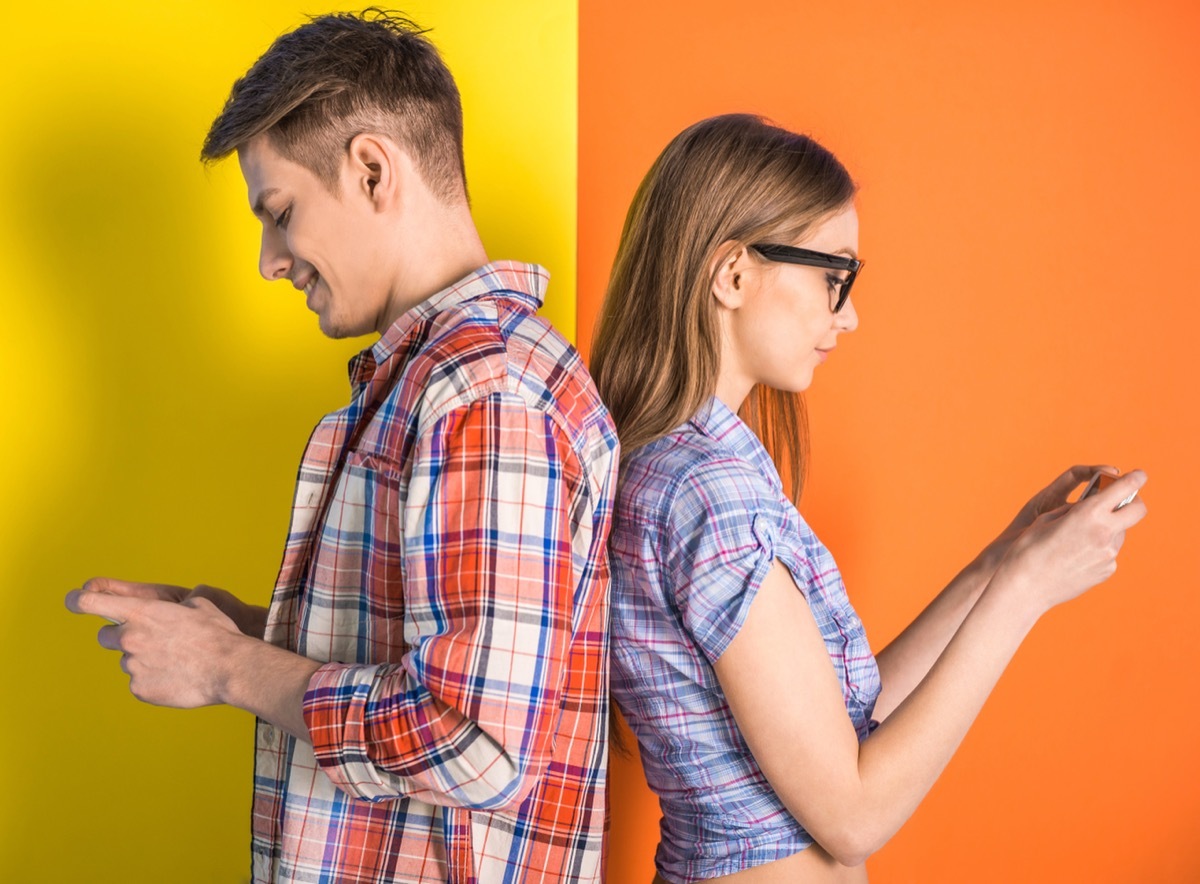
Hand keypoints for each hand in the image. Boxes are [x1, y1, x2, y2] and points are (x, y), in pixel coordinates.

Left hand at [65, 582, 245, 707]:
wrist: (229, 668)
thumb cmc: (217, 634)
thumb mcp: (198, 605)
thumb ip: (173, 606)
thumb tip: (175, 608)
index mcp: (141, 612)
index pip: (90, 602)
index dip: (77, 600)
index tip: (73, 600)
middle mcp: (130, 638)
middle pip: (105, 636)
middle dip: (121, 636)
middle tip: (148, 640)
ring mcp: (133, 666)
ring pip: (128, 661)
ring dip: (144, 659)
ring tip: (175, 661)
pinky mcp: (139, 690)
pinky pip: (139, 682)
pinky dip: (153, 679)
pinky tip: (177, 676)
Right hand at [993, 469, 1147, 615]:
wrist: (1025, 587)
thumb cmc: (1029, 549)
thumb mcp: (1048, 518)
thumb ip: (1075, 509)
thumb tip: (1092, 506)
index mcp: (1089, 513)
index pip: (1125, 488)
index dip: (1135, 478)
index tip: (1138, 475)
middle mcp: (1104, 532)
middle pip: (1137, 510)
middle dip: (1133, 502)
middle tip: (1120, 502)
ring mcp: (1108, 554)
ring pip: (1119, 533)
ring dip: (1108, 529)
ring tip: (1079, 537)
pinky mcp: (1106, 571)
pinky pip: (1108, 552)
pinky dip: (1098, 549)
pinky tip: (1075, 556)